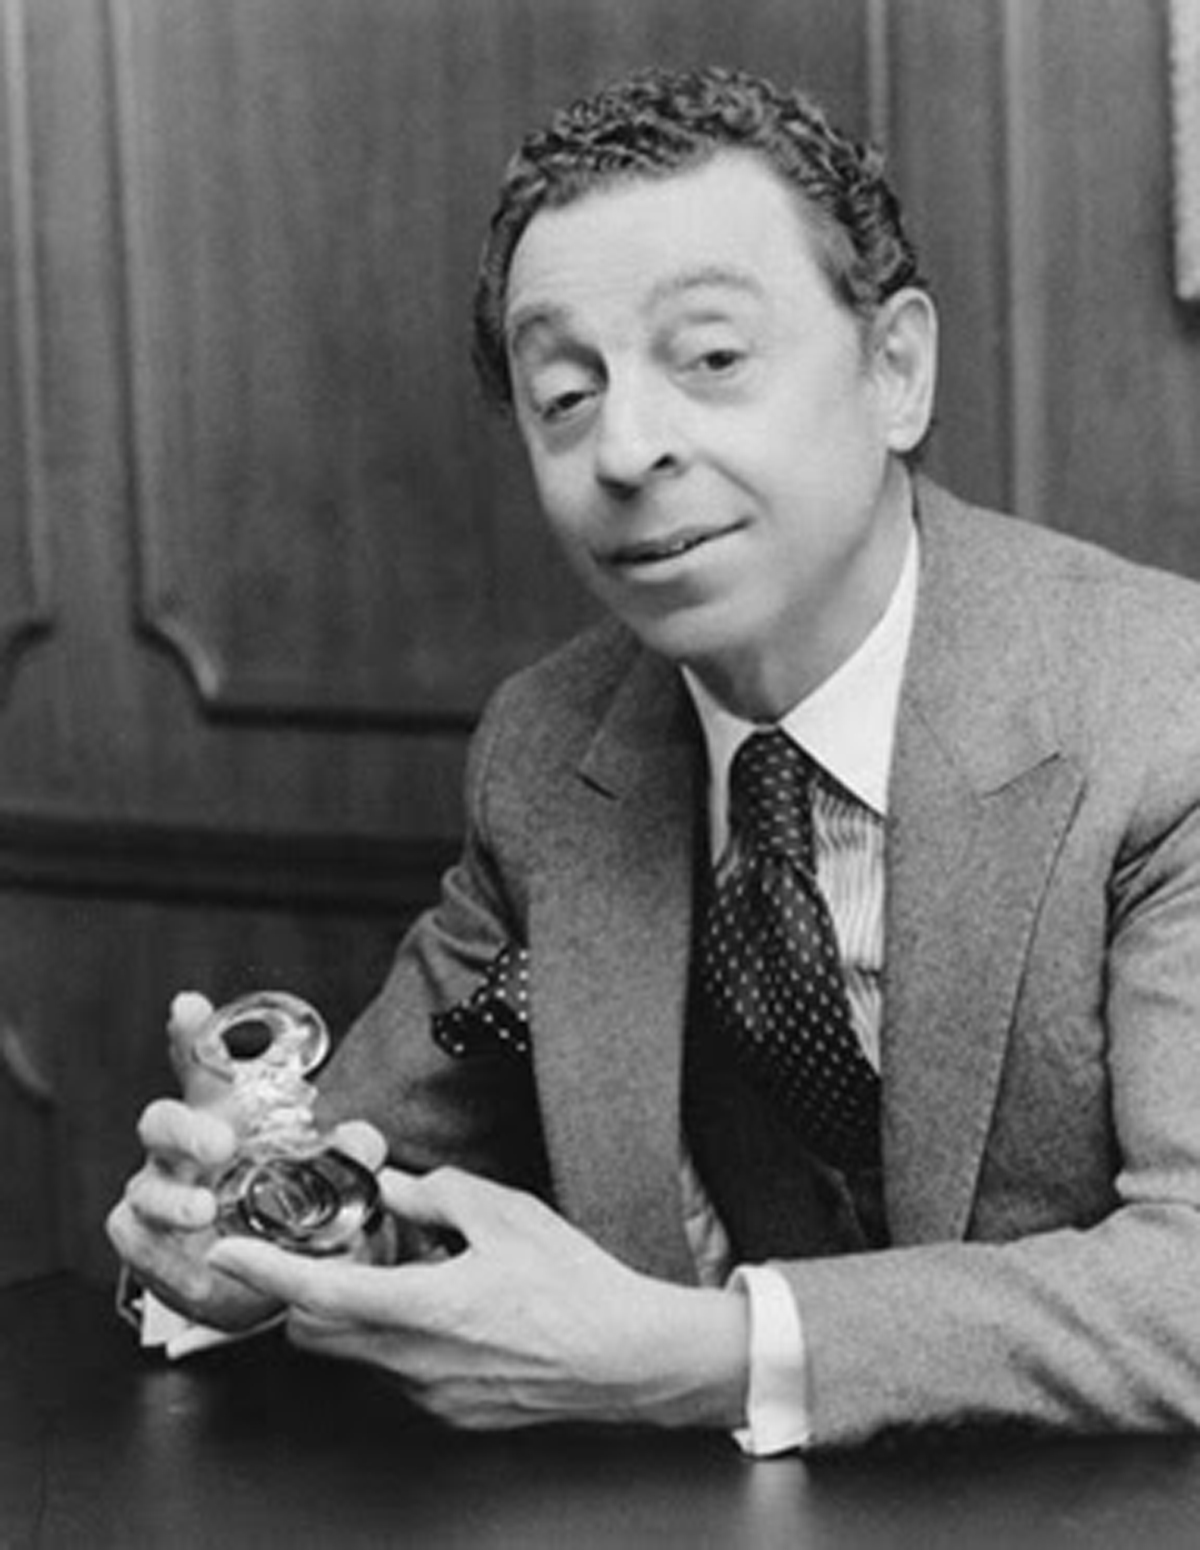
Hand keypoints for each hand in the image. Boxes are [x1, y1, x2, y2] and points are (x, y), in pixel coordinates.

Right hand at [106, 991, 385, 1331]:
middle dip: (185, 1129)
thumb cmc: (283, 1206)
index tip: (188, 1006)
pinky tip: (196, 1272)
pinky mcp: (144, 1241)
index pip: (202, 1066)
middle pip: (161, 1121)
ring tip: (204, 1211)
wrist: (254, 1278)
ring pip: (144, 1186)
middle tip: (221, 1144)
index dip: (191, 1034)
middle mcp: (182, 1149)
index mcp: (223, 1116)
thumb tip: (364, 1142)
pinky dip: (163, 1257)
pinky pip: (137, 1241)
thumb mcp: (326, 1178)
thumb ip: (349, 1155)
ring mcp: (157, 1193)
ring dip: (172, 1199)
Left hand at [208, 1166, 750, 1431]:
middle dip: (307, 1294)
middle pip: (319, 1334)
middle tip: (335, 1253)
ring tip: (417, 1276)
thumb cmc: (576, 1285)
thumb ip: (439, 1194)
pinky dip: (402, 1339)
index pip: (322, 1292)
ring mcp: (432, 1395)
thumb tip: (398, 1190)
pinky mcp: (451, 1414)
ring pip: (359, 1353)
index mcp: (427, 1306)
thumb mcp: (508, 1213)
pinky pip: (400, 1373)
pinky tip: (453, 1311)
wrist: (627, 1357)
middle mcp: (417, 1361)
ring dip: (362, 1315)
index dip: (266, 1271)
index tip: (228, 1252)